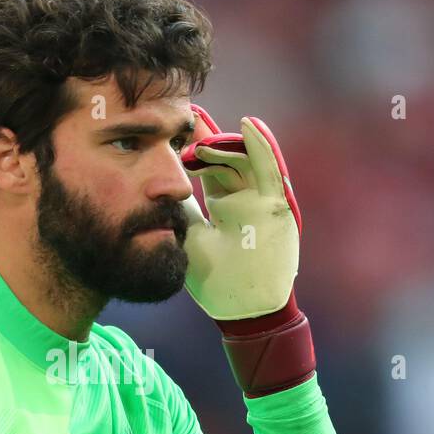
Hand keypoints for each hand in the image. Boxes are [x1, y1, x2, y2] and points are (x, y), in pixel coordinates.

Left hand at [178, 104, 302, 320]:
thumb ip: (178, 209)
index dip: (194, 146)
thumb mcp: (188, 235)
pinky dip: (261, 146)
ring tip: (199, 131)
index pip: (211, 167)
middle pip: (228, 157)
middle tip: (183, 124)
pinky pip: (271, 169)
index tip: (174, 126)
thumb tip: (154, 183)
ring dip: (224, 143)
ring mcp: (263, 200)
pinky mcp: (278, 205)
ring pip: (246, 159)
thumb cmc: (217, 280)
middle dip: (206, 139)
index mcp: (226, 206)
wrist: (243, 309)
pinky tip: (248, 125)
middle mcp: (246, 199)